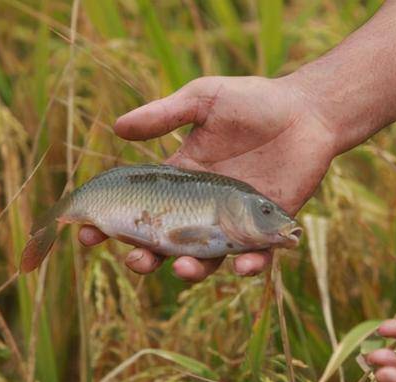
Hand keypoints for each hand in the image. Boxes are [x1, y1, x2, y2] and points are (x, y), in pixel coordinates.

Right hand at [79, 76, 336, 280]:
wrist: (306, 110)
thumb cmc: (254, 101)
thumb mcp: (204, 100)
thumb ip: (165, 115)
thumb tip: (116, 128)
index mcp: (183, 178)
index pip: (142, 207)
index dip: (114, 222)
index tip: (89, 232)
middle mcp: (205, 206)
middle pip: (167, 242)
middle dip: (146, 256)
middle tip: (135, 258)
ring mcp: (236, 220)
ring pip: (208, 257)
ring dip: (192, 269)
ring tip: (183, 267)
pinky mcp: (269, 227)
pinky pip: (258, 255)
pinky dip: (251, 265)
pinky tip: (243, 266)